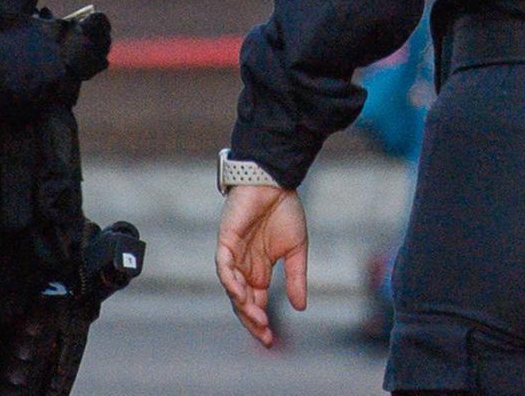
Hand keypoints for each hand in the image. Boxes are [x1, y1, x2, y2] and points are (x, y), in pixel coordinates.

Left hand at [217, 181, 308, 345]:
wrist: (275, 182)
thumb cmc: (284, 211)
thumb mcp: (296, 250)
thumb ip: (297, 278)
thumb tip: (301, 307)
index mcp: (259, 271)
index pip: (256, 303)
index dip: (261, 322)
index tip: (271, 341)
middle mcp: (244, 267)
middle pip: (242, 302)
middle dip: (252, 321)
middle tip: (264, 336)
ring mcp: (233, 256)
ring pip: (232, 289)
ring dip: (243, 306)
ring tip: (257, 319)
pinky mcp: (225, 242)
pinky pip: (224, 267)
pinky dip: (231, 282)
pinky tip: (242, 294)